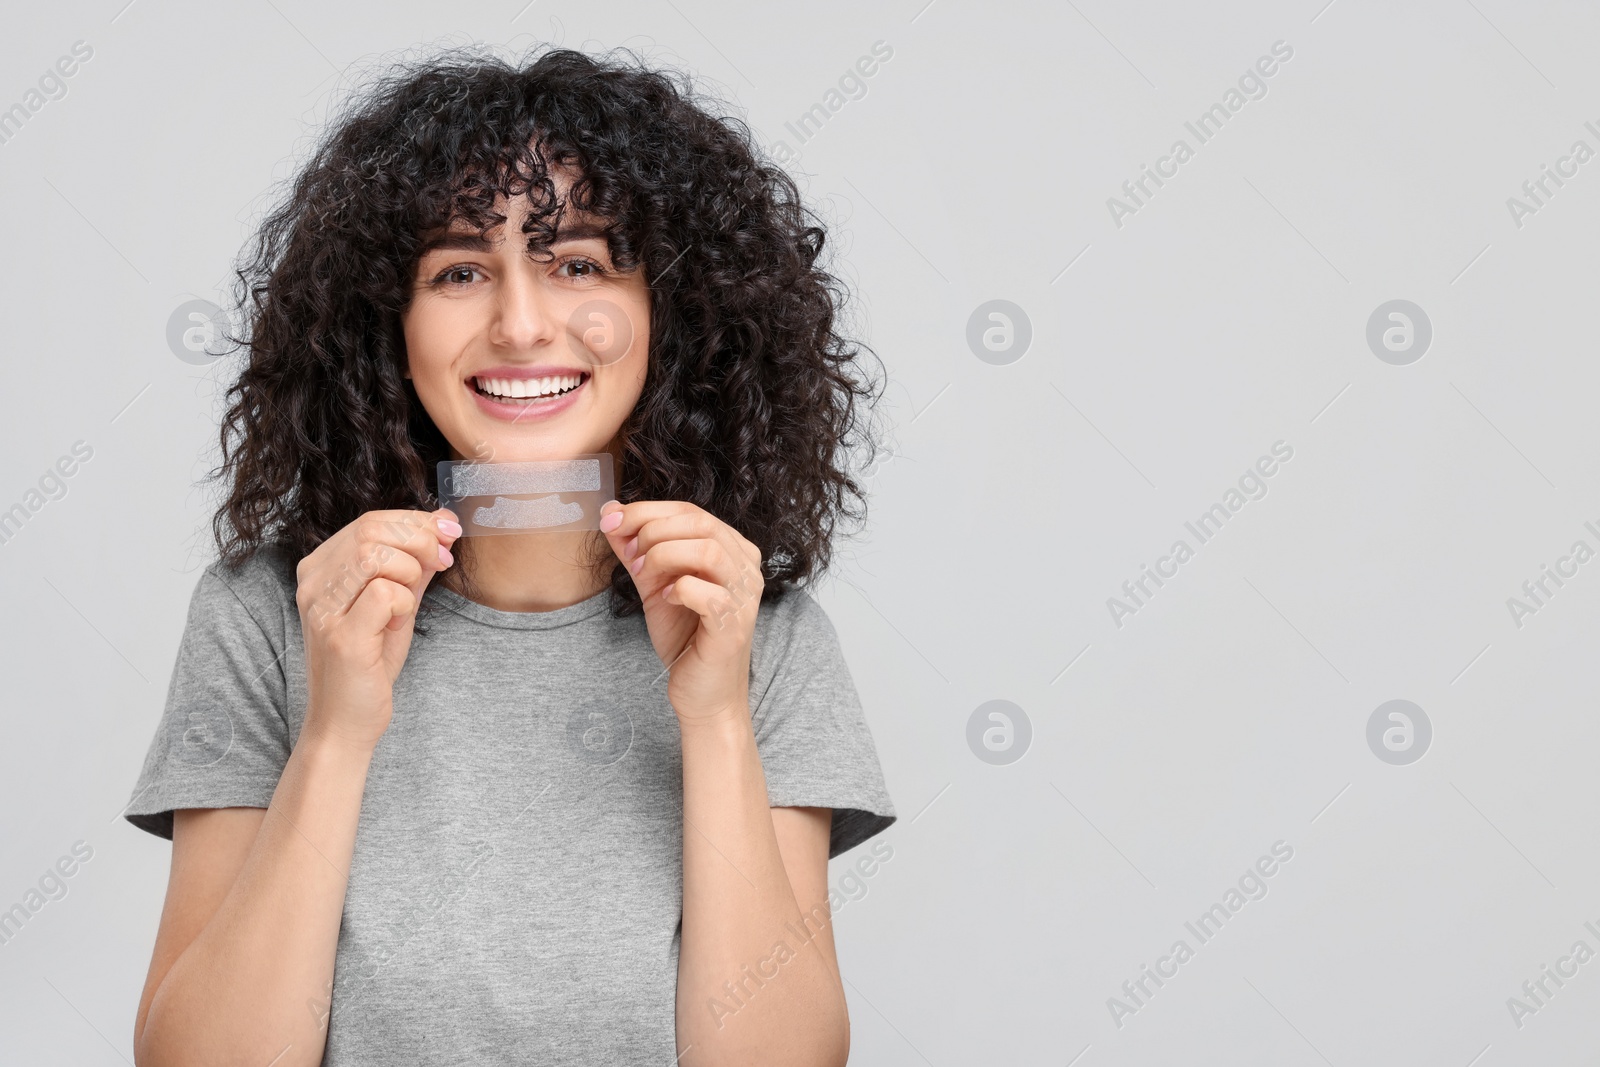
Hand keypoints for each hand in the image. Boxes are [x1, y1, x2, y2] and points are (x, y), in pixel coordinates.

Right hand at [294, 507, 460, 749]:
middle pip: (371, 530)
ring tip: (410, 601)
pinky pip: (384, 593)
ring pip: (374, 555)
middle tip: (441, 562)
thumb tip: (444, 526)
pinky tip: (397, 624)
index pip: (369, 521)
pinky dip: (404, 603)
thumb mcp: (395, 603)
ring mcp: (322, 610)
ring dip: (410, 571)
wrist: (346, 722)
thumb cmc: (369, 663)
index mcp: (320, 569)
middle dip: (420, 540)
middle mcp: (312, 585)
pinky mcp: (341, 637)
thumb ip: (413, 565)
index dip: (416, 521)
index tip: (449, 533)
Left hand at [598, 500, 763, 722]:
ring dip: (663, 556)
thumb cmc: (685, 637)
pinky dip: (678, 590)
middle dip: (652, 530)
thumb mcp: (654, 583)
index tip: (612, 522)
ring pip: (707, 550)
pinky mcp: (733, 627)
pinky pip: (707, 593)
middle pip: (701, 522)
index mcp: (733, 550)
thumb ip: (636, 549)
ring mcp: (744, 597)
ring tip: (644, 575)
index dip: (647, 510)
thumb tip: (610, 513)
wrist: (702, 693)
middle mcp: (746, 568)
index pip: (692, 511)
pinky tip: (666, 600)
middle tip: (629, 553)